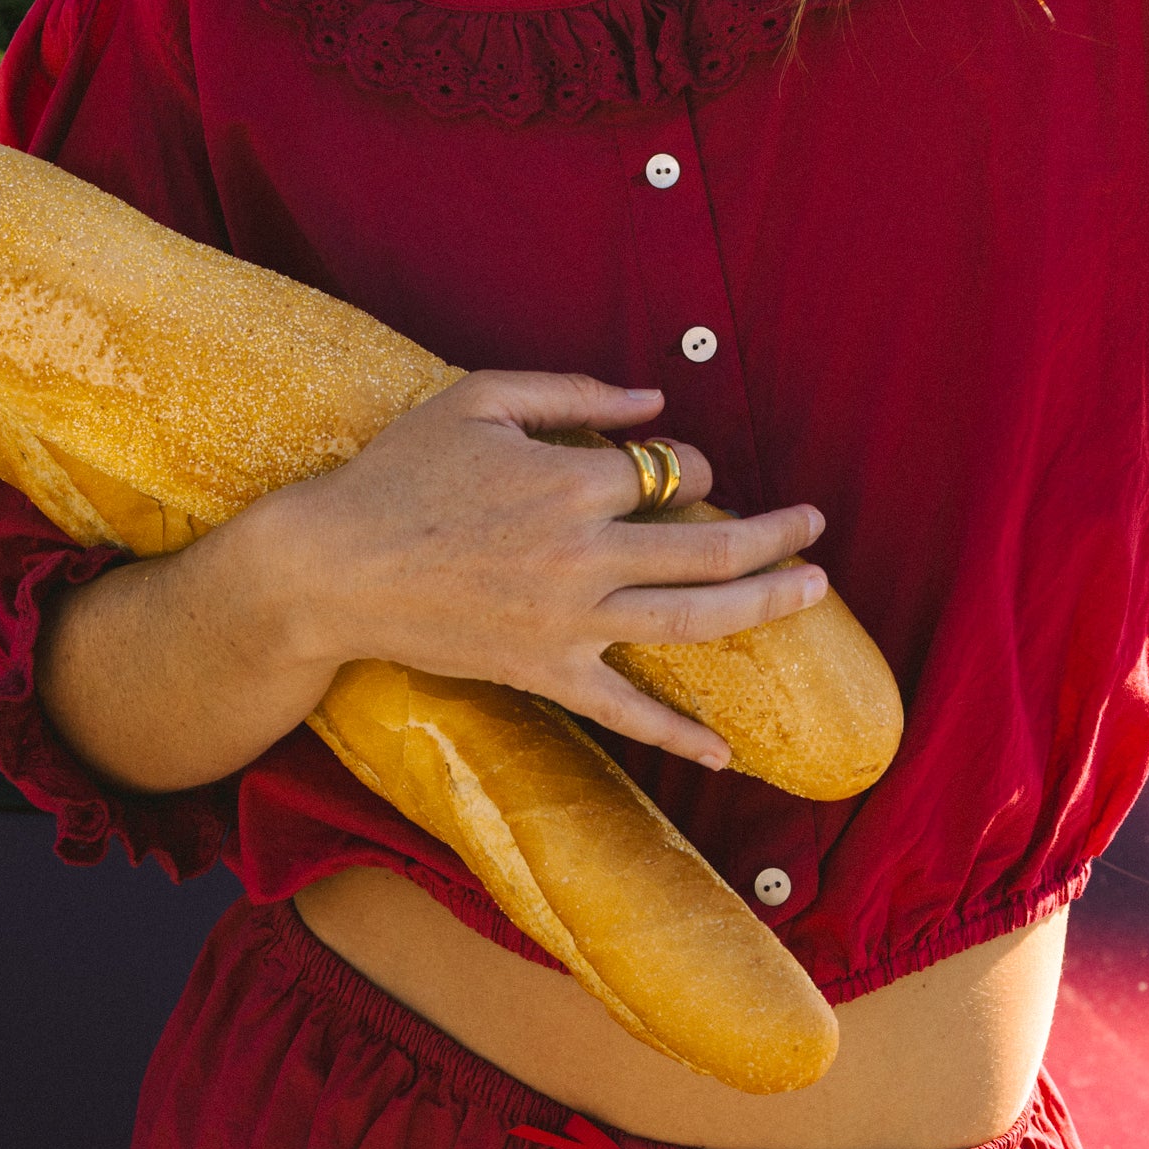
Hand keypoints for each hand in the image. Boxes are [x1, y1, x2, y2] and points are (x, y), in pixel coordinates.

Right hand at [261, 368, 826, 769]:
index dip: (694, 460)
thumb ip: (575, 394)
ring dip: (763, 606)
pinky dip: (678, 735)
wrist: (331, 564)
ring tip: (813, 592)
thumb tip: (654, 400)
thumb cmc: (402, 471)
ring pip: (690, 619)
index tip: (688, 461)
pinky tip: (726, 753)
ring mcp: (568, 622)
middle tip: (817, 526)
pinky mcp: (543, 673)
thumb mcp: (482, 399)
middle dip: (776, 535)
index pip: (671, 470)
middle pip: (710, 547)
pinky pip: (625, 711)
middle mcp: (583, 556)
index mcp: (571, 484)